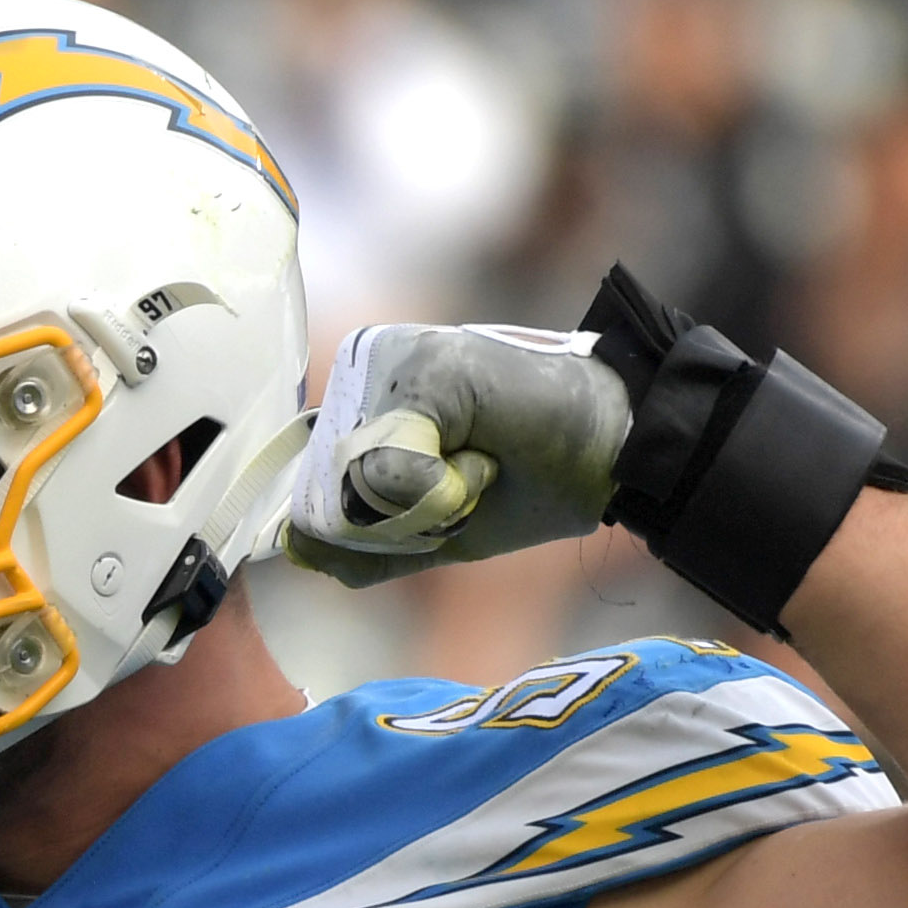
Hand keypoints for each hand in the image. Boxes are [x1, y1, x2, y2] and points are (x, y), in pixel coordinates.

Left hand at [282, 321, 631, 584]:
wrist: (613, 454)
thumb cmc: (531, 486)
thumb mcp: (434, 533)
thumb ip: (362, 543)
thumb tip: (294, 545)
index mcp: (362, 413)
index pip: (317, 498)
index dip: (377, 528)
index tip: (447, 502)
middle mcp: (367, 378)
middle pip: (329, 493)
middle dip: (398, 520)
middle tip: (468, 481)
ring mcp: (393, 362)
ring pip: (357, 480)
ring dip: (424, 503)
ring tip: (479, 463)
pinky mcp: (423, 363)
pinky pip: (390, 465)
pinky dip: (440, 487)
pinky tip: (485, 454)